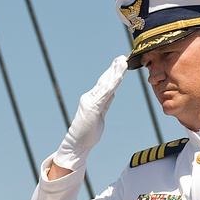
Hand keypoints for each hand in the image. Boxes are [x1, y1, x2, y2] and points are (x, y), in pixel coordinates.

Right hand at [53, 55, 126, 169]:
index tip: (118, 64)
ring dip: (115, 72)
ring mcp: (91, 100)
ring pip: (106, 84)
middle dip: (113, 68)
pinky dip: (113, 84)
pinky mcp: (94, 106)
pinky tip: (119, 76)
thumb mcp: (100, 115)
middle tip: (121, 57)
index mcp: (92, 99)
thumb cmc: (88, 133)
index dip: (111, 73)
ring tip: (122, 62)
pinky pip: (106, 93)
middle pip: (104, 80)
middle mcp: (90, 96)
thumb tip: (113, 94)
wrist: (77, 143)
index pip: (104, 84)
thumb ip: (105, 104)